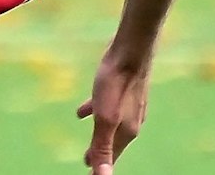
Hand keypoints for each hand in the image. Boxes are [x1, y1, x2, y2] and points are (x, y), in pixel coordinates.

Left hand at [76, 55, 148, 173]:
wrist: (131, 52)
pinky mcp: (124, 91)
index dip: (100, 165)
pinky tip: (82, 110)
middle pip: (112, 142)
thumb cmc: (116, 84)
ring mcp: (129, 106)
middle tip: (88, 162)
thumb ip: (102, 146)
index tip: (89, 172)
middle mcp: (132, 121)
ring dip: (98, 136)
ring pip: (110, 126)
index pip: (111, 156)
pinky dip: (95, 113)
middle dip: (101, 153)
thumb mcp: (105, 118)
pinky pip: (107, 108)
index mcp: (127, 131)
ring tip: (89, 144)